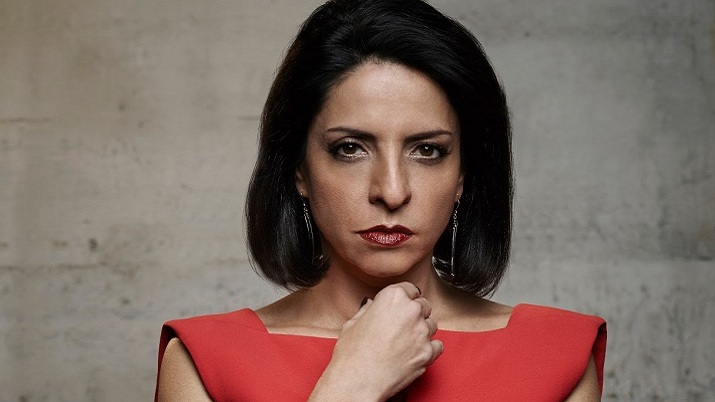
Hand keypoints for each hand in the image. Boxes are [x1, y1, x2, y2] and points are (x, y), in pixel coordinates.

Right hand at [310, 282, 442, 401]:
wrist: (358, 381)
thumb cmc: (352, 354)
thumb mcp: (352, 323)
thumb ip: (367, 310)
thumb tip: (371, 306)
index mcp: (393, 297)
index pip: (409, 289)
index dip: (405, 297)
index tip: (402, 304)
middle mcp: (411, 311)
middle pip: (423, 305)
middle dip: (414, 313)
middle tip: (401, 325)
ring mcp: (422, 332)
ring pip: (431, 324)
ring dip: (422, 330)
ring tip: (405, 341)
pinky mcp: (428, 353)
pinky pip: (437, 345)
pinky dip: (429, 348)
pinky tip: (415, 352)